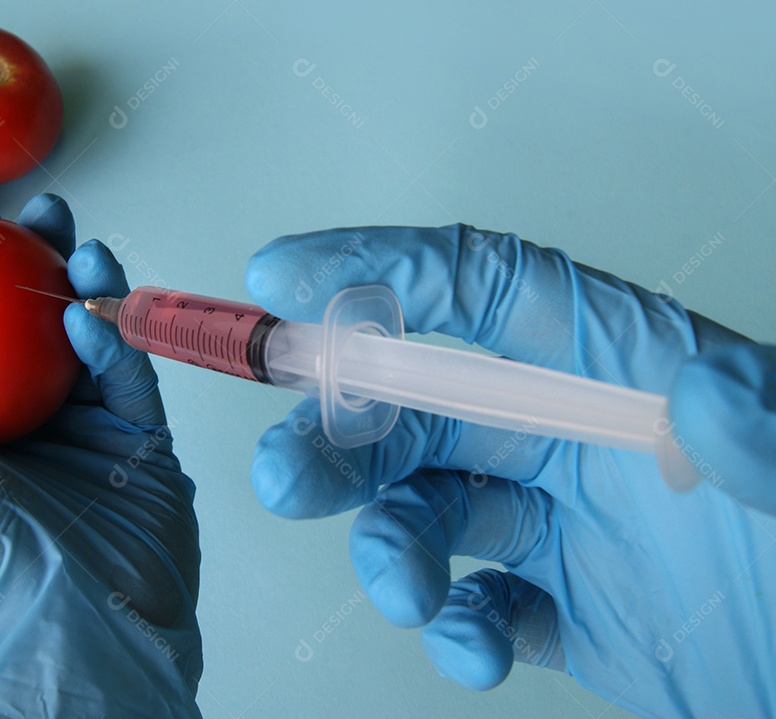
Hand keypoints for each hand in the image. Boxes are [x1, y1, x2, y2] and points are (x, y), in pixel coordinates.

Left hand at [0, 195, 201, 717]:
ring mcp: (93, 434)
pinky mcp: (145, 446)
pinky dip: (116, 343)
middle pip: (43, 324)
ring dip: (89, 289)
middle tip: (46, 219)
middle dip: (45, 263)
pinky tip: (91, 317)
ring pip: (97, 342)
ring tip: (81, 251)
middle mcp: (33, 425)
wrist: (52, 607)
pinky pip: (133, 380)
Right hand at [246, 225, 774, 717]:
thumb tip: (706, 394)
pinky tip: (478, 650)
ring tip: (403, 593)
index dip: (377, 270)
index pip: (479, 285)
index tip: (282, 280)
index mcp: (620, 366)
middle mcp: (575, 433)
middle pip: (421, 408)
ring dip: (389, 547)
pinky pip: (479, 607)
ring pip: (429, 510)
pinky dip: (456, 631)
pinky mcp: (564, 605)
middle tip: (284, 477)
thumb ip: (763, 434)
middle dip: (338, 438)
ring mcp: (563, 522)